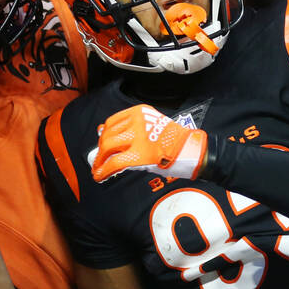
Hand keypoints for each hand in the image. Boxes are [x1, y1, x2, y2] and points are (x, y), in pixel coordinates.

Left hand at [92, 104, 208, 181]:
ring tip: (98, 169)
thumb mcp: (150, 127)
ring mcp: (138, 137)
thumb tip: (101, 132)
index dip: (104, 135)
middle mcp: (137, 121)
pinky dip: (104, 170)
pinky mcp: (139, 154)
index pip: (112, 122)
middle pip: (108, 135)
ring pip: (108, 147)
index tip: (101, 144)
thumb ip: (129, 129)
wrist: (190, 149)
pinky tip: (101, 176)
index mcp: (139, 112)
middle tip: (98, 160)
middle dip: (100, 150)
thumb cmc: (172, 140)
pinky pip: (115, 162)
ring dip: (100, 160)